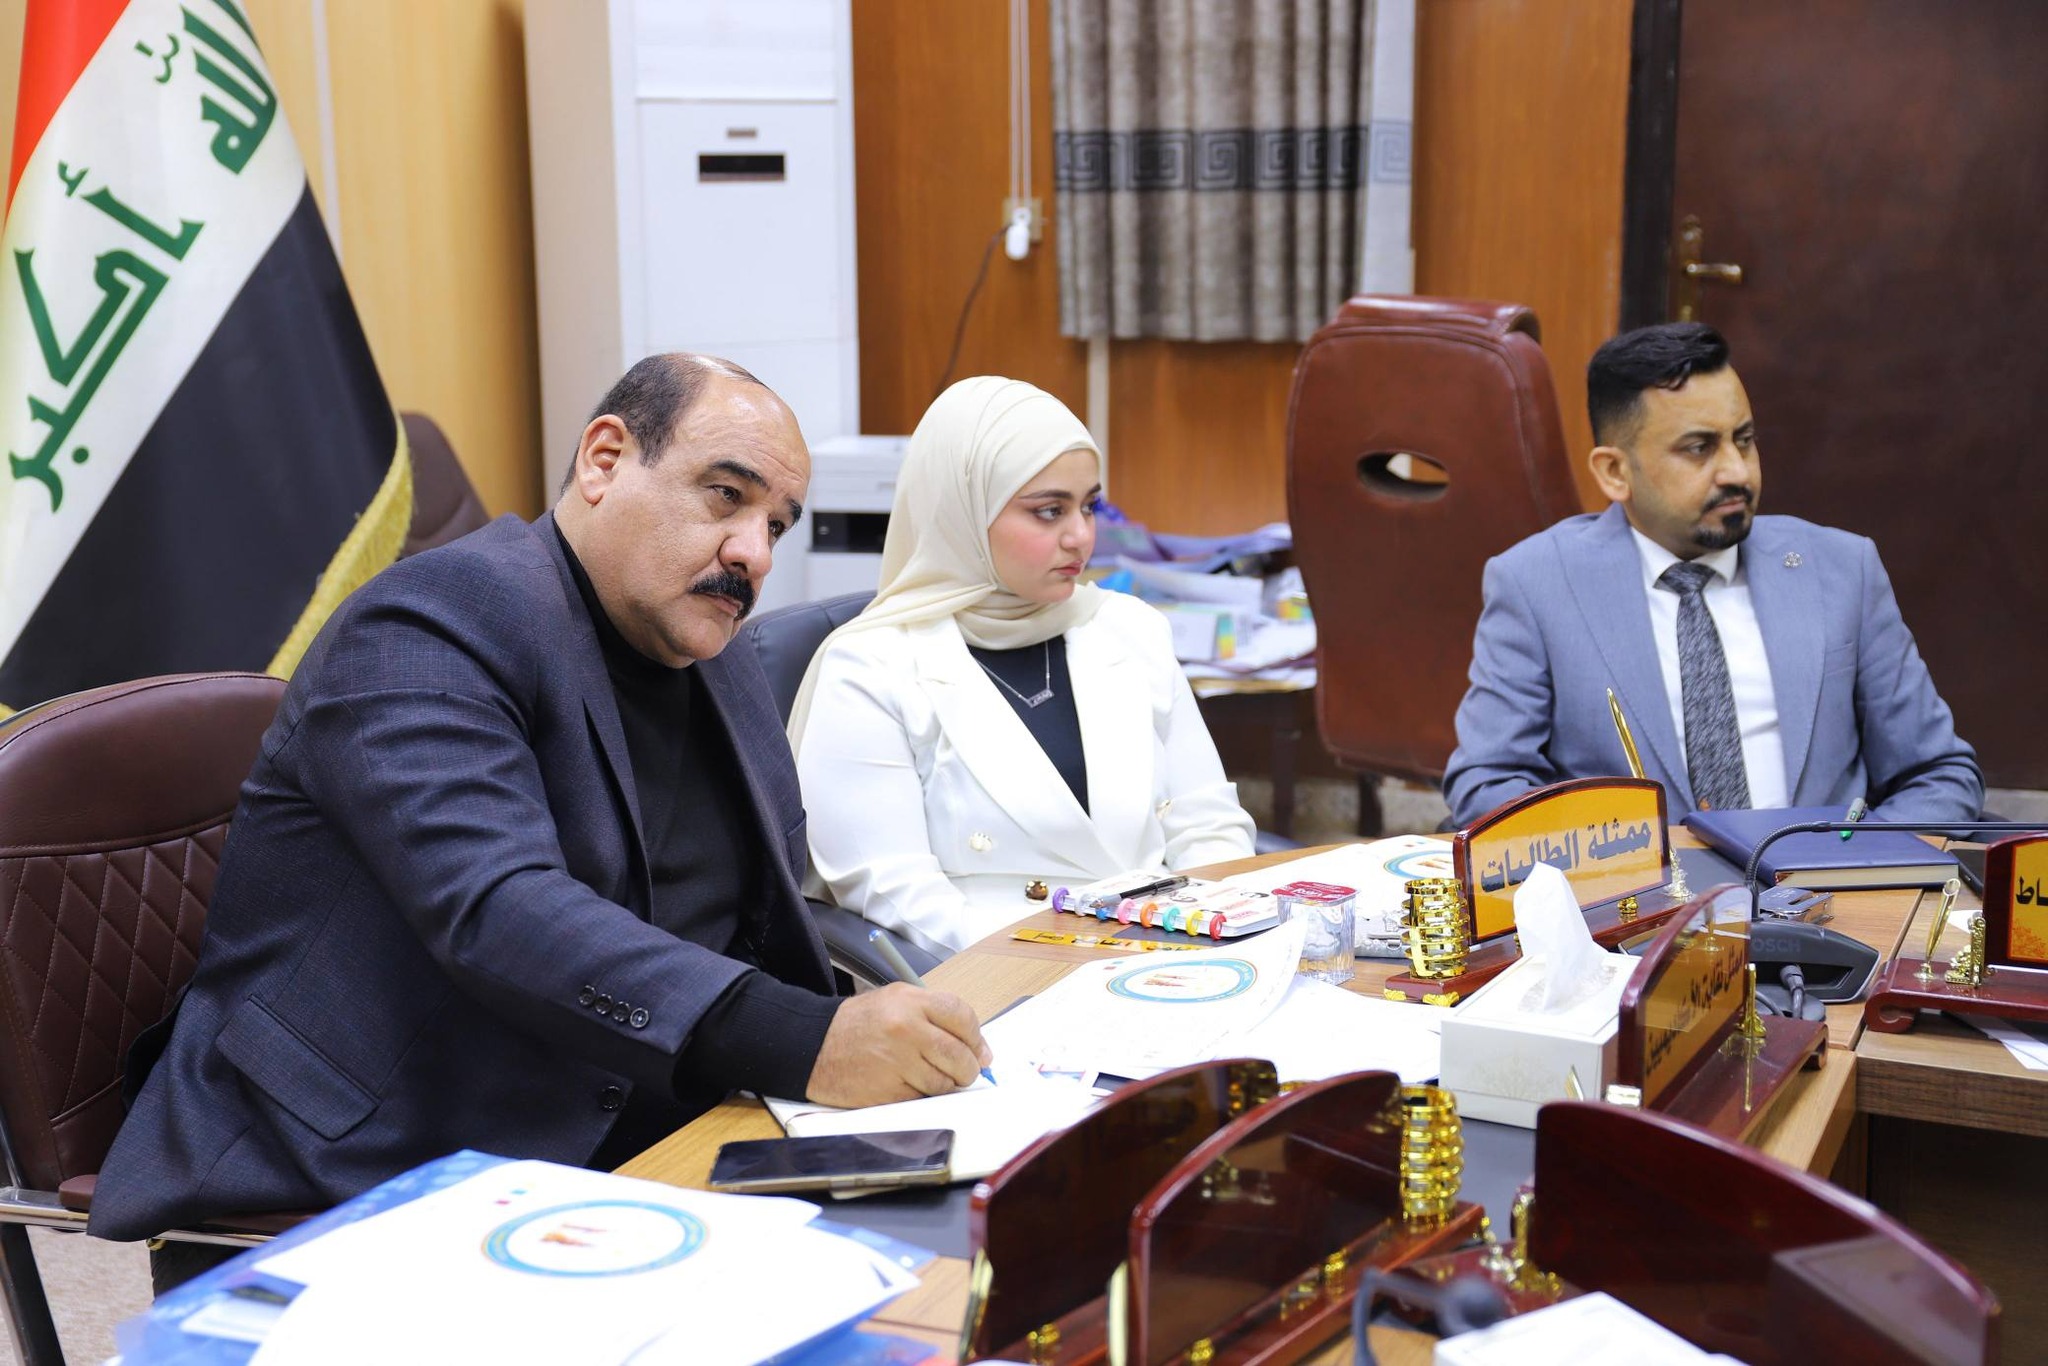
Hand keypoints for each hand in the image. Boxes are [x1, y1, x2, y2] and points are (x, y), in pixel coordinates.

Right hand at [805, 983, 991, 1106]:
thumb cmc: (859, 1024)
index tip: (979, 1050)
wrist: (813, 1046)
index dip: (976, 1038)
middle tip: (964, 1070)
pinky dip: (922, 1094)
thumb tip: (979, 1049)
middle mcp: (905, 1029)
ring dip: (945, 1084)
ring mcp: (897, 1062)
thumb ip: (937, 1017)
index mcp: (910, 1001)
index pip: (963, 1018)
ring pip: (945, 1082)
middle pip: (960, 1055)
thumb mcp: (896, 1001)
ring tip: (928, 1074)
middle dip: (968, 1068)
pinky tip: (908, 1083)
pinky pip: (923, 1098)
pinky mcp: (888, 1091)